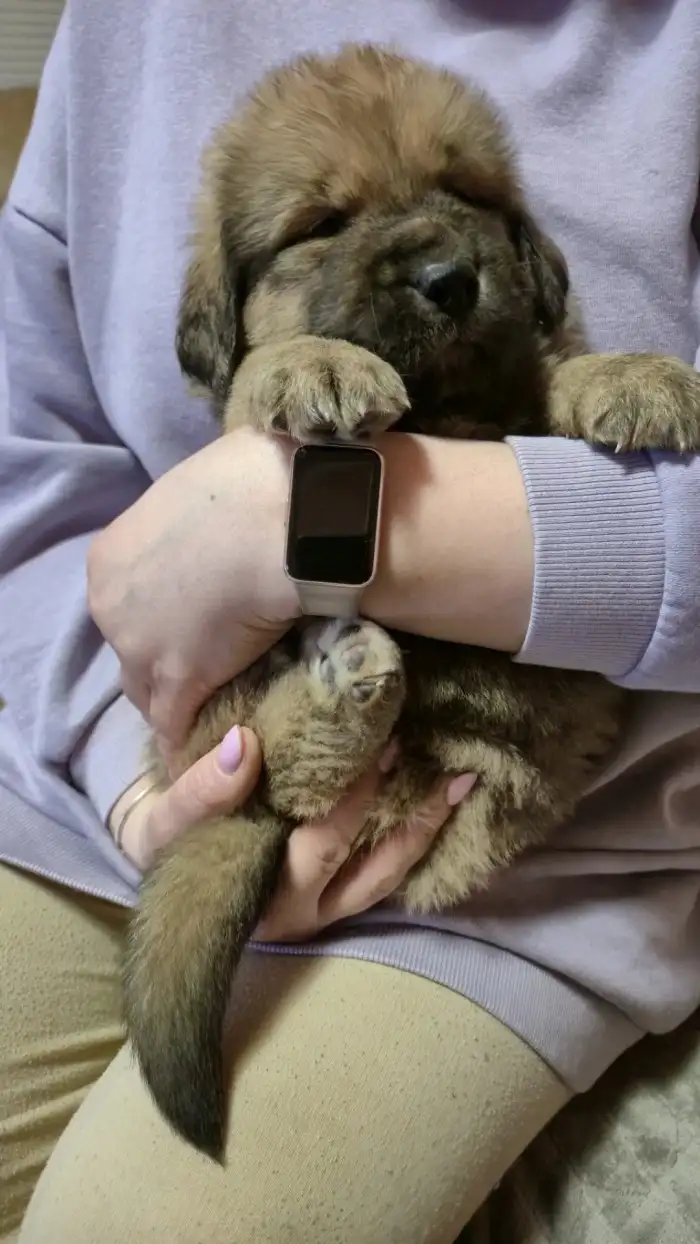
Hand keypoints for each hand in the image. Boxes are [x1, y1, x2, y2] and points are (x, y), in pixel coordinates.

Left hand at [88, 427, 298, 748]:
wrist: (280, 518)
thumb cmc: (250, 483)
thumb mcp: (200, 490)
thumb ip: (192, 522)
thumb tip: (222, 520)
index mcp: (110, 557)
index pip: (123, 603)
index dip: (154, 615)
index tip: (186, 619)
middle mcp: (111, 607)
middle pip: (128, 648)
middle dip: (158, 657)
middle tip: (203, 658)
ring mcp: (141, 649)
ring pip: (146, 691)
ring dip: (173, 700)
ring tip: (206, 708)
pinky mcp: (180, 682)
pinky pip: (174, 725)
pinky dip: (188, 738)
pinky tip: (205, 748)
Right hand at [114, 727, 474, 934]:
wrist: (166, 862)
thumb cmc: (169, 842)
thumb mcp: (168, 821)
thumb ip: (202, 790)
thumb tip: (246, 745)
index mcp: (265, 898)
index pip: (320, 846)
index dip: (353, 797)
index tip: (378, 741)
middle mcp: (304, 912)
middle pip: (373, 867)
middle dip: (410, 815)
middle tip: (439, 762)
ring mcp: (326, 908)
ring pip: (388, 875)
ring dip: (425, 829)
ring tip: (460, 783)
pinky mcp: (336, 895)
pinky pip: (384, 870)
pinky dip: (412, 834)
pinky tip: (438, 793)